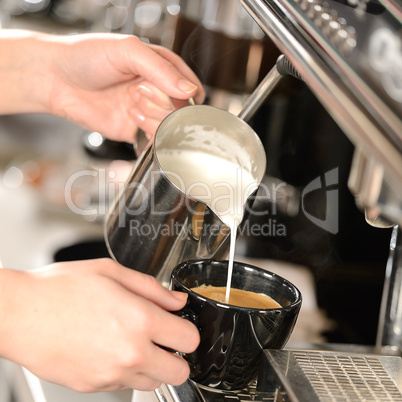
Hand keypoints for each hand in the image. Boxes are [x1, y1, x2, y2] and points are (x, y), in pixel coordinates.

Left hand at [0, 30, 204, 141]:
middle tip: (139, 93)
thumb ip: (161, 69)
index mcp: (162, 68)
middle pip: (182, 111)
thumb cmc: (87, 56)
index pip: (191, 87)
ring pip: (170, 127)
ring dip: (153, 118)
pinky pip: (154, 141)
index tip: (172, 95)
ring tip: (132, 104)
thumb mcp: (128, 50)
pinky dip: (149, 134)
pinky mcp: (135, 130)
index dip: (185, 95)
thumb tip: (189, 90)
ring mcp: (147, 112)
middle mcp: (157, 91)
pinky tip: (131, 118)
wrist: (56, 80)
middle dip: (164, 105)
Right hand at [0, 259, 199, 391]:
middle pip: (180, 371)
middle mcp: (130, 353)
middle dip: (178, 355)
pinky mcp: (93, 386)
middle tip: (164, 338)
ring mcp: (111, 374)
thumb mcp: (111, 272)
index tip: (180, 324)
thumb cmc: (59, 289)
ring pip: (155, 382)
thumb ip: (152, 288)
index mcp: (139, 320)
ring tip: (135, 342)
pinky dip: (127, 371)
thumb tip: (177, 301)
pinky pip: (125, 385)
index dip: (188, 330)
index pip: (189, 339)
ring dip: (154, 365)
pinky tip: (111, 349)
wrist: (18, 314)